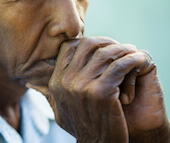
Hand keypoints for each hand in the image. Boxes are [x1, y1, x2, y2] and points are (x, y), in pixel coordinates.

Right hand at [27, 37, 169, 142]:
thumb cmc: (81, 126)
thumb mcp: (59, 110)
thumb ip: (47, 93)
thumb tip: (29, 83)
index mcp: (55, 82)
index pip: (68, 47)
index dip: (86, 42)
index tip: (101, 47)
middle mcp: (66, 81)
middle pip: (87, 45)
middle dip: (106, 42)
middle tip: (120, 47)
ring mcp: (82, 86)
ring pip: (105, 53)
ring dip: (123, 50)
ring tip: (133, 53)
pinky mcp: (101, 92)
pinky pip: (119, 66)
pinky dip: (132, 60)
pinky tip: (140, 59)